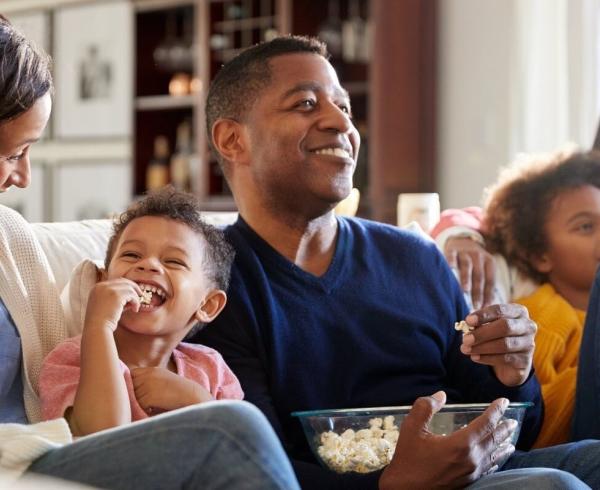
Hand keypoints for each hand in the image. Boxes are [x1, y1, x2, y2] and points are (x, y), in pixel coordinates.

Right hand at [84, 278, 142, 331]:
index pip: (115, 282)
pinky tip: (135, 309)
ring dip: (135, 297)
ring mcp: (108, 289)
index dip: (126, 287)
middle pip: (123, 281)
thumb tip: (132, 297)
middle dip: (133, 288)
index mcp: (97, 288)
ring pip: (129, 288)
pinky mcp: (116, 295)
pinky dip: (136, 301)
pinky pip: (132, 295)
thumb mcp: (107, 306)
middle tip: (140, 296)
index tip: (133, 293)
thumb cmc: (102, 321)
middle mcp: (102, 286)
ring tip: (135, 307)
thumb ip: (117, 299)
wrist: (97, 328)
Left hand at [131, 367, 212, 413]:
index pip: (130, 374)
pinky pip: (137, 405)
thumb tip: (129, 392)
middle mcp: (148, 375)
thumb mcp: (163, 382)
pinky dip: (143, 410)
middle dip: (132, 395)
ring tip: (150, 407)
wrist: (193, 397)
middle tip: (144, 403)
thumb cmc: (180, 394)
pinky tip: (153, 411)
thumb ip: (148, 382)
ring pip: (132, 397)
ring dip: (137, 404)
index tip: (136, 392)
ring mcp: (148, 385)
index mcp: (152, 370)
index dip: (131, 384)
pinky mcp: (149, 396)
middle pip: (128, 386)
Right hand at [379, 392, 515, 489]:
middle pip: (494, 440)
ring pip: (495, 456)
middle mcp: (472, 459)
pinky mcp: (469, 483)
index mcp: (461, 444)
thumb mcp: (411, 428)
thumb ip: (426, 407)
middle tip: (513, 420)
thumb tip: (440, 396)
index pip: (486, 423)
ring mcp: (472, 473)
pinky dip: (496, 461)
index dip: (496, 411)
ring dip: (504, 445)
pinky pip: (489, 469)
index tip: (503, 401)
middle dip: (505, 428)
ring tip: (511, 440)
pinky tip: (496, 460)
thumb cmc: (408, 460)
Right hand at [445, 237, 495, 309]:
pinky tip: (450, 269)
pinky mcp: (452, 249)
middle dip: (478, 291)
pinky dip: (451, 262)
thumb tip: (486, 307)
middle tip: (476, 305)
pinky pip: (451, 256)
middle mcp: (478, 256)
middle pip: (479, 275)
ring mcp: (465, 252)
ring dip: (466, 278)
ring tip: (465, 290)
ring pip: (467, 266)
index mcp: (489, 262)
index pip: (490, 280)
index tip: (485, 307)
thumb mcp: (482, 268)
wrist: (461, 240)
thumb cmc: (473, 262)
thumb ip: (484, 284)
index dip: (488, 294)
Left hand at [460, 304, 535, 386]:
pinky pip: (505, 359)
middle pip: (505, 327)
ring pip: (505, 345)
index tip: (468, 321)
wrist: (510, 360)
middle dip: (482, 333)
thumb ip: (479, 324)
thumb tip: (467, 326)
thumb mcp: (488, 326)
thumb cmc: (496, 336)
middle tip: (465, 339)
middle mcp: (527, 326)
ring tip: (466, 349)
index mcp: (518, 311)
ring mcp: (529, 343)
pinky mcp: (525, 360)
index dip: (483, 315)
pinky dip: (487, 358)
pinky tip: (475, 357)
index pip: (500, 310)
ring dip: (482, 347)